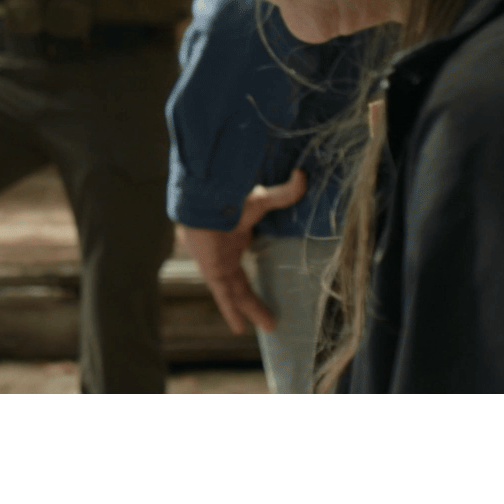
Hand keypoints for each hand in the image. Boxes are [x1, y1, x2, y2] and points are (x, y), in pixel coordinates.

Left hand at [179, 169, 307, 335]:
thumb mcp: (259, 200)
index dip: (258, 265)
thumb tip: (302, 176)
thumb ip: (282, 194)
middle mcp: (227, 252)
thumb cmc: (227, 198)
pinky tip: (239, 328)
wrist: (200, 202)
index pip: (249, 255)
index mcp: (237, 235)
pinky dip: (230, 310)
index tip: (270, 275)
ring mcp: (219, 263)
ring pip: (236, 291)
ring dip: (250, 308)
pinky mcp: (213, 272)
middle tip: (272, 317)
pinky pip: (224, 296)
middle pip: (242, 282)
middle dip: (255, 299)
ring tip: (269, 326)